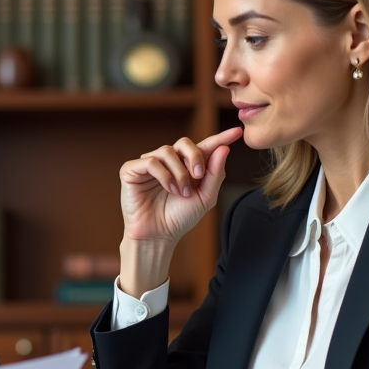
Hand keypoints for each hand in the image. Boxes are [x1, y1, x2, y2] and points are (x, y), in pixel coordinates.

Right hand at [119, 128, 242, 245]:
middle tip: (199, 176)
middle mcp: (168, 161)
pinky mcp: (132, 170)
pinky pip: (151, 161)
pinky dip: (164, 175)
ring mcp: (149, 164)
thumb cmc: (180, 218)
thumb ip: (215, 174)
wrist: (159, 235)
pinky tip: (169, 189)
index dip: (220, 138)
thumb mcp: (205, 198)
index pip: (204, 147)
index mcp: (187, 166)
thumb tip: (223, 149)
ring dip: (179, 172)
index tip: (237, 132)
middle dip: (195, 156)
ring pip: (167, 150)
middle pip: (184, 142)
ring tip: (182, 191)